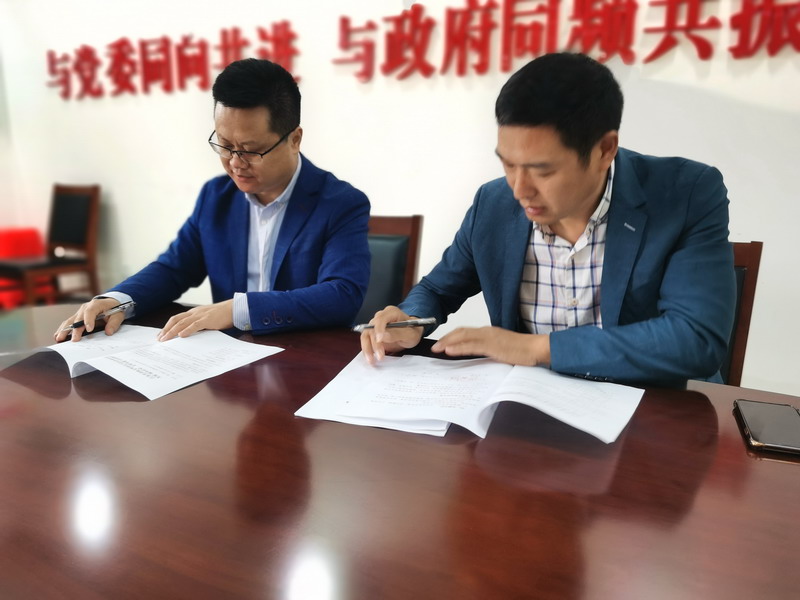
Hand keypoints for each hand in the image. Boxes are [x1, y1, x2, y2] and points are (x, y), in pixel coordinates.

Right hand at [54, 297, 124, 342]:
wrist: (110, 303)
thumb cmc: (114, 308)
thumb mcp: (118, 315)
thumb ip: (114, 323)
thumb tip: (108, 332)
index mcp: (95, 305)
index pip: (90, 312)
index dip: (88, 320)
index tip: (89, 330)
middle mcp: (85, 308)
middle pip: (78, 318)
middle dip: (75, 330)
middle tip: (74, 340)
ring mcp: (79, 312)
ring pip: (70, 321)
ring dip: (64, 330)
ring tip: (59, 338)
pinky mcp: (77, 317)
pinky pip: (68, 323)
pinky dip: (63, 329)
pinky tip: (58, 336)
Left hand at [157, 300, 233, 340]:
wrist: (234, 309)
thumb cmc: (223, 315)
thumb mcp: (207, 319)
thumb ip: (199, 325)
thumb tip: (191, 335)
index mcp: (194, 312)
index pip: (177, 318)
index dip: (168, 326)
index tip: (161, 334)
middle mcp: (194, 313)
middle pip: (176, 320)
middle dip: (166, 329)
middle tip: (160, 338)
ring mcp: (200, 315)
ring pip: (182, 323)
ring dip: (172, 331)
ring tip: (166, 339)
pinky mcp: (207, 319)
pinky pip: (195, 325)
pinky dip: (187, 330)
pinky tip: (181, 335)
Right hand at [360, 305, 424, 363]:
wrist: (412, 333)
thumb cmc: (412, 331)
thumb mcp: (410, 334)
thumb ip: (397, 334)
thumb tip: (383, 336)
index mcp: (392, 312)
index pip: (381, 319)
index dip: (378, 329)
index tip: (380, 340)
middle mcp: (381, 316)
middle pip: (371, 328)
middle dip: (374, 344)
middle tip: (380, 356)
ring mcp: (375, 324)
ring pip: (366, 335)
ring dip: (367, 348)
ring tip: (372, 360)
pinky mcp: (373, 333)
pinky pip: (366, 340)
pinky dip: (367, 349)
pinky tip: (370, 358)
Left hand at [431, 327, 550, 365]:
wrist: (535, 349)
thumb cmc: (521, 351)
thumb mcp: (500, 350)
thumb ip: (488, 350)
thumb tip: (476, 356)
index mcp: (488, 332)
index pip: (465, 332)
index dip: (451, 337)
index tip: (441, 344)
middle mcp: (486, 332)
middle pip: (461, 332)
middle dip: (446, 339)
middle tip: (435, 347)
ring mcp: (489, 337)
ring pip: (463, 337)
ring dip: (448, 342)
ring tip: (437, 348)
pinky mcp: (492, 345)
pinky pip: (472, 346)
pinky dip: (459, 347)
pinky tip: (449, 350)